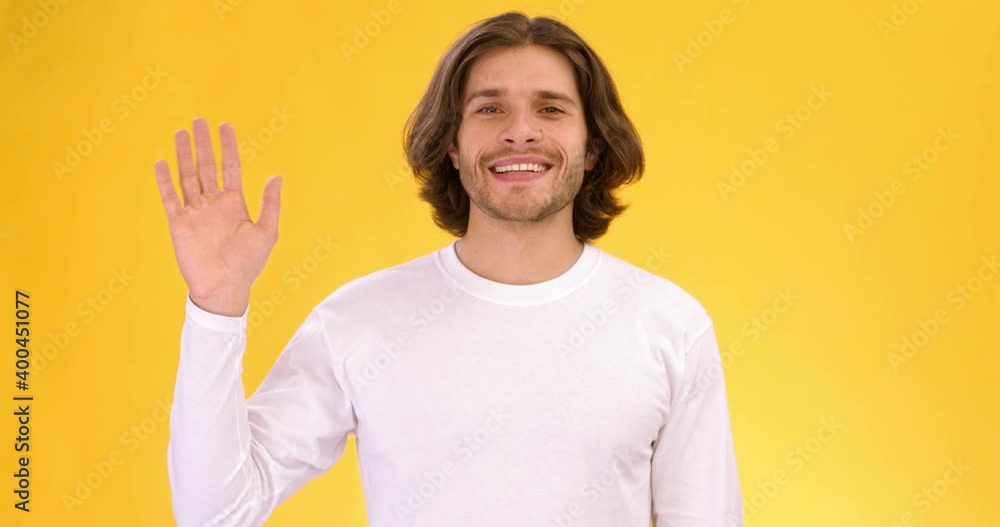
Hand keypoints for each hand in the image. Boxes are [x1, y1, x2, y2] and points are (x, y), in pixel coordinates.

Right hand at [154, 117, 282, 315]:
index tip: (225, 126)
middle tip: (199, 121)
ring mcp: (195, 212)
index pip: (230, 167)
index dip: (228, 146)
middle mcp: (213, 204)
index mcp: (234, 203)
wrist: (225, 287)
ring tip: (180, 132)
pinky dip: (165, 180)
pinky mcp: (179, 223)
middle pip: (206, 166)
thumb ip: (270, 204)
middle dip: (203, 144)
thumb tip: (276, 177)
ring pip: (187, 176)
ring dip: (184, 155)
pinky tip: (162, 162)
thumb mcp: (267, 232)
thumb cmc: (248, 264)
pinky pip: (170, 198)